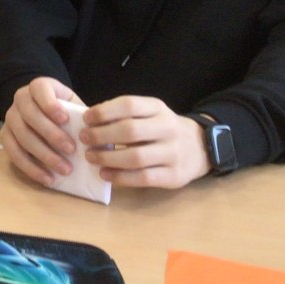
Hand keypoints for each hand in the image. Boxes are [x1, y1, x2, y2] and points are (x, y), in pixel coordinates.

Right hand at [0, 76, 83, 186]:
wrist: (47, 114)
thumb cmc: (67, 112)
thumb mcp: (76, 107)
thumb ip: (84, 117)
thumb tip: (98, 135)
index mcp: (39, 86)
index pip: (39, 89)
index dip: (49, 104)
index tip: (65, 120)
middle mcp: (20, 99)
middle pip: (30, 115)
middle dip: (51, 134)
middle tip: (72, 150)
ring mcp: (10, 117)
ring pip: (21, 135)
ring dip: (43, 154)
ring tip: (65, 170)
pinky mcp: (6, 135)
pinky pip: (13, 152)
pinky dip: (30, 168)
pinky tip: (48, 178)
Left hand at [78, 95, 210, 188]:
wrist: (200, 147)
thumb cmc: (162, 129)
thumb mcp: (149, 113)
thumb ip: (124, 115)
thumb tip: (88, 122)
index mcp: (158, 109)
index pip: (129, 105)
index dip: (104, 112)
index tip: (85, 118)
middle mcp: (169, 129)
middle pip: (130, 131)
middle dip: (101, 135)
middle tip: (84, 138)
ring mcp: (174, 153)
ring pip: (136, 157)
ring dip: (107, 158)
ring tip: (90, 156)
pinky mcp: (174, 176)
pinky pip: (143, 178)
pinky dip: (120, 177)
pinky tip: (105, 174)